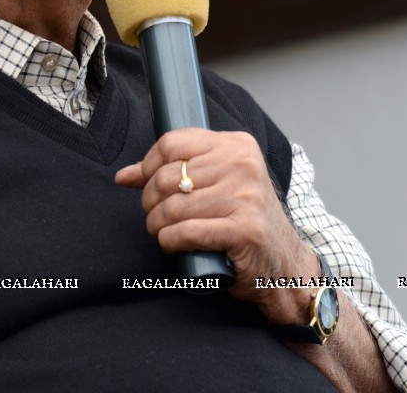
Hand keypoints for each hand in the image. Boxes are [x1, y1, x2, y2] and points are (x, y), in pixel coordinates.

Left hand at [114, 128, 319, 324]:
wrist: (283, 264)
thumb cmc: (243, 221)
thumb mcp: (215, 185)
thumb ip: (172, 172)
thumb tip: (124, 176)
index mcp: (237, 146)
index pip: (172, 143)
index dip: (148, 165)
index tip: (147, 184)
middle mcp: (244, 165)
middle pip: (167, 176)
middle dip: (150, 201)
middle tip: (156, 215)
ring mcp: (246, 197)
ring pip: (171, 207)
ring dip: (157, 225)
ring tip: (163, 231)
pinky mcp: (244, 230)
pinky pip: (183, 233)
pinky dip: (169, 242)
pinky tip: (175, 245)